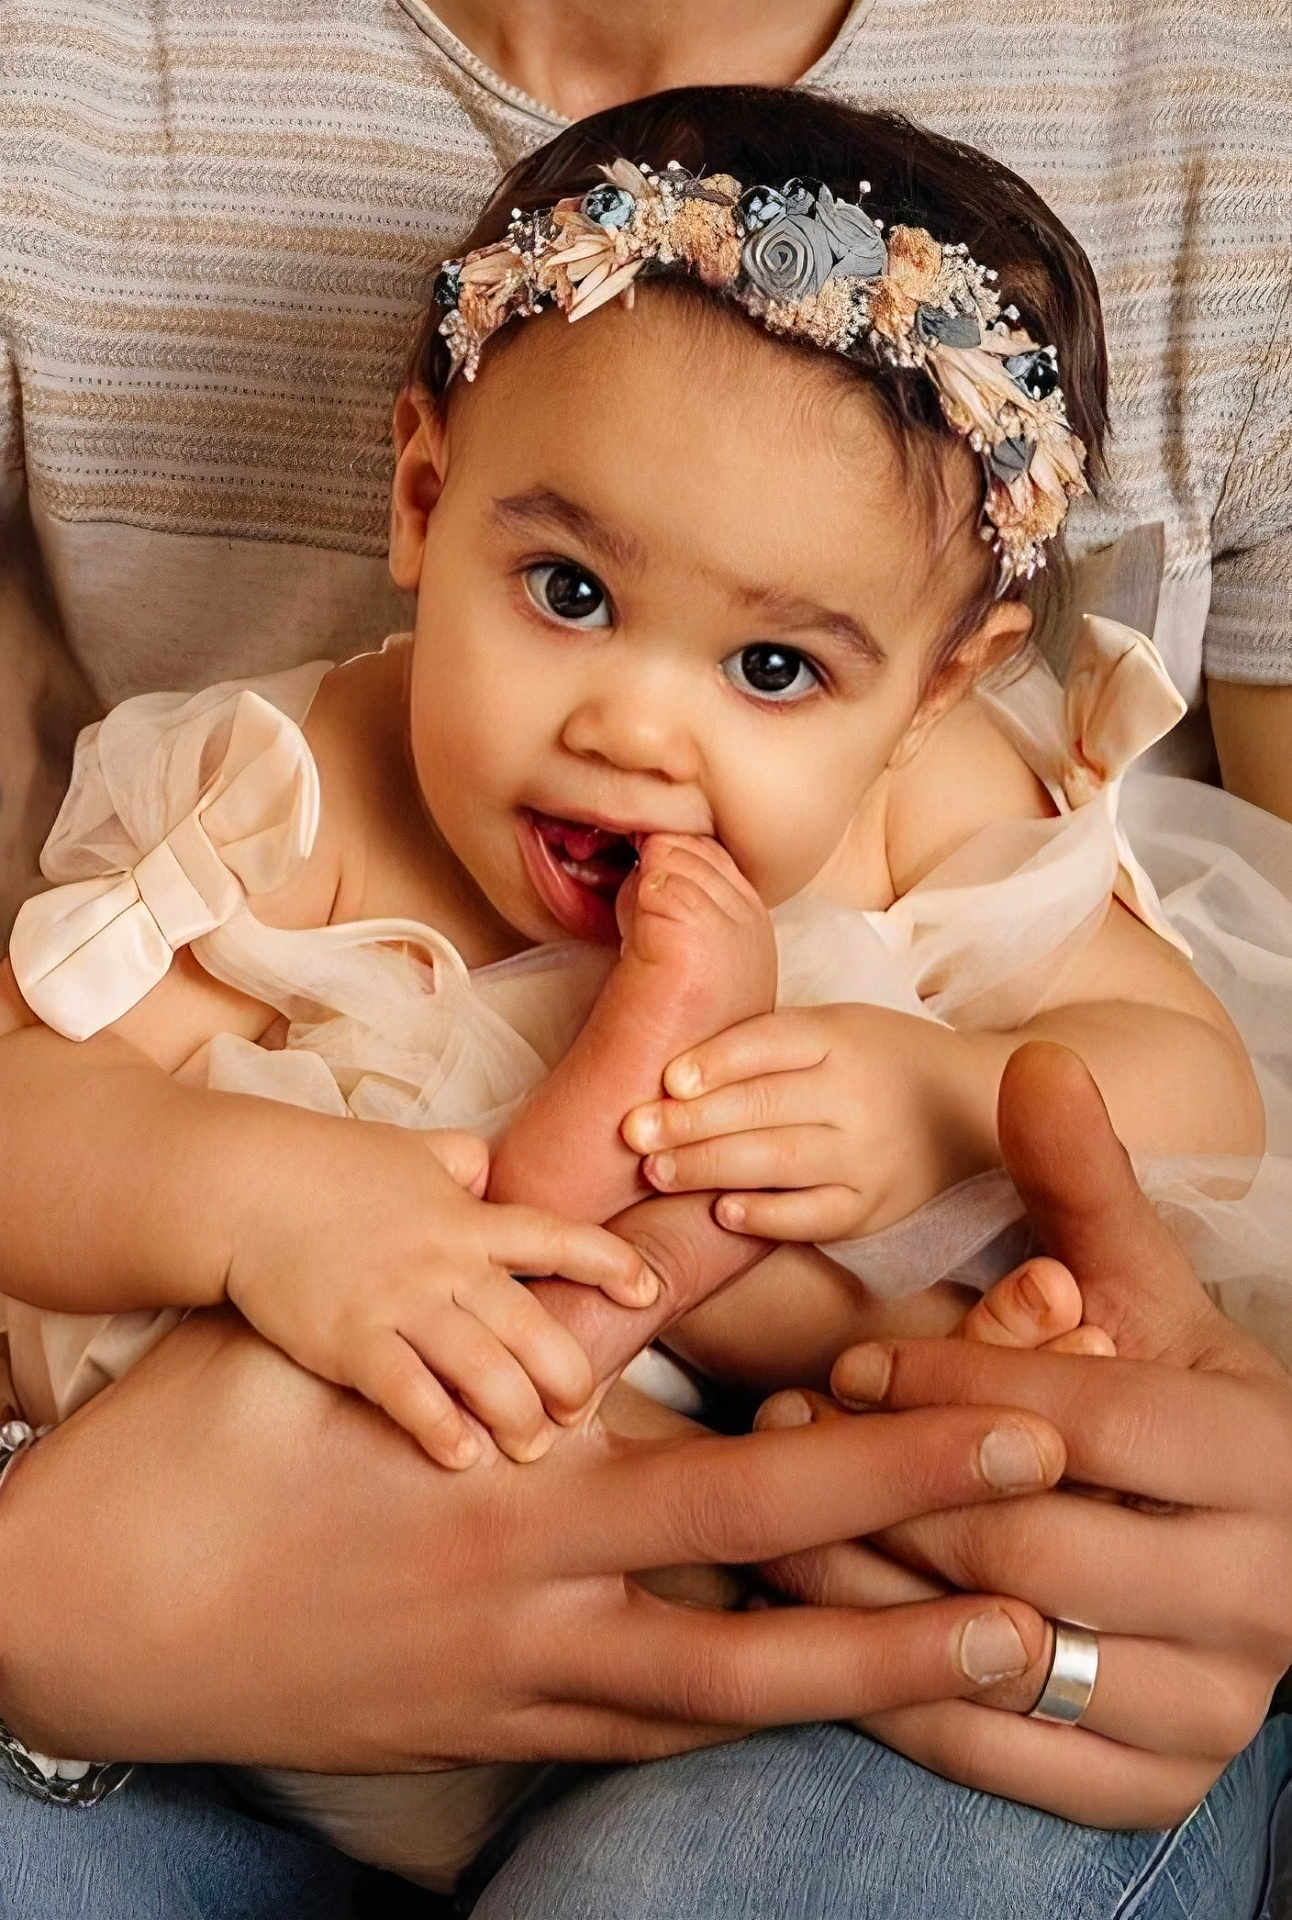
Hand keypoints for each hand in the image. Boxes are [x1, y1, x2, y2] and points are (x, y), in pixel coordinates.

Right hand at [0, 1187, 1065, 1772]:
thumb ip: (517, 1279)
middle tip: (1042, 1571)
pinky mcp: (483, 1733)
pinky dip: (742, 1711)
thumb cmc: (194, 1454)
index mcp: (499, 1494)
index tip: (999, 1416)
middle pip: (752, 1614)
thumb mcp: (347, 1340)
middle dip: (906, 1586)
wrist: (77, 1619)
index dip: (876, 1447)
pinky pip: (643, 1731)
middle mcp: (523, 1606)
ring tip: (980, 1663)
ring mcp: (506, 1692)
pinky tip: (807, 1699)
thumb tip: (649, 1204)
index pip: (723, 1470)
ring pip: (715, 1703)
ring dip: (854, 1682)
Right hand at [224, 1120, 659, 1467]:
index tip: (646, 1292)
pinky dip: (442, 1429)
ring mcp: (399, 1303)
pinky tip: (463, 1457)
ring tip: (532, 1447)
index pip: (558, 1238)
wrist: (245, 1187)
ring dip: (518, 1416)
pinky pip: (409, 1393)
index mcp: (467, 1217)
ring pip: (484, 1370)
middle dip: (570, 1377)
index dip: (609, 1264)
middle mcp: (445, 1263)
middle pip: (534, 1327)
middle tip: (582, 1411)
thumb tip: (486, 1168)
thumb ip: (457, 1163)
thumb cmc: (326, 1165)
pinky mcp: (350, 1340)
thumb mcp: (408, 1151)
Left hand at [623, 1003, 997, 1237]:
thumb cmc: (874, 1059)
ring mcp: (868, 1154)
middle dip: (691, 1122)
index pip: (769, 1044)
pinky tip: (722, 1212)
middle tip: (633, 1133)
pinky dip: (766, 1216)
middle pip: (764, 1106)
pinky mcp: (875, 1206)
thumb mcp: (832, 1027)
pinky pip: (814, 1215)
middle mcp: (856, 1093)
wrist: (967, 1108)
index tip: (666, 1079)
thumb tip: (667, 1069)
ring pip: (780, 1161)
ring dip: (710, 1168)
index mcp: (840, 1036)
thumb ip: (763, 1043)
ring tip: (656, 1171)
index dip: (715, 1062)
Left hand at [757, 1044, 1291, 1827]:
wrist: (1233, 1551)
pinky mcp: (1154, 1790)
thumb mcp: (1136, 1293)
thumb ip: (1082, 1188)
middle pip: (1026, 1549)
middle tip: (776, 1435)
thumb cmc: (1163, 1400)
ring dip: (863, 1589)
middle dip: (882, 1487)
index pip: (1077, 1423)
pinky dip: (891, 1692)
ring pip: (1000, 1659)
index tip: (847, 1360)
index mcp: (1259, 1460)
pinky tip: (815, 1618)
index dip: (948, 1383)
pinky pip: (998, 1758)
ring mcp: (1213, 1709)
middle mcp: (1262, 1597)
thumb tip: (1040, 1057)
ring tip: (766, 1520)